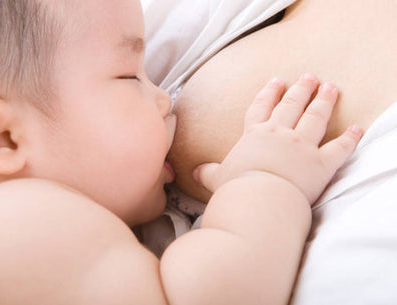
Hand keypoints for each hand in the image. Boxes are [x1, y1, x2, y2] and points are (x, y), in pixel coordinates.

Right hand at [194, 74, 362, 203]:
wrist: (258, 200)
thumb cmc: (236, 188)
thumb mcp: (218, 178)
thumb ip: (209, 173)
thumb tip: (196, 172)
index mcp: (255, 136)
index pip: (261, 108)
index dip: (269, 93)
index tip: (276, 81)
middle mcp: (279, 135)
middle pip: (291, 105)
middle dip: (300, 89)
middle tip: (310, 77)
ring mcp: (301, 147)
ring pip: (315, 117)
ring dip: (324, 101)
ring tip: (330, 87)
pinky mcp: (320, 163)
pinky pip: (339, 148)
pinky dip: (350, 138)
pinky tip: (358, 128)